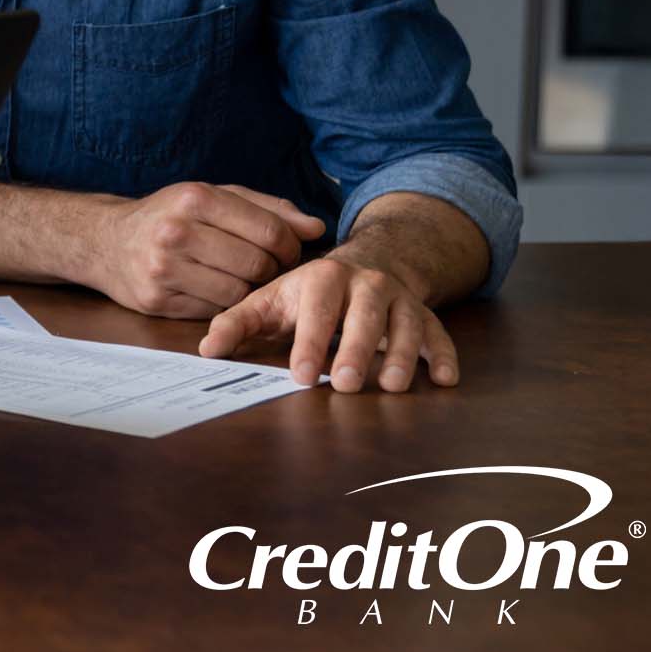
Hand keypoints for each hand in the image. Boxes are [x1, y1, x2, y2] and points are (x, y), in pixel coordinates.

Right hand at [85, 182, 321, 318]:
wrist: (105, 241)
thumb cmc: (169, 216)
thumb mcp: (213, 197)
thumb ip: (267, 209)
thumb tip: (315, 229)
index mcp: (195, 198)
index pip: (269, 230)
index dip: (289, 246)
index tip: (287, 251)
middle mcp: (177, 231)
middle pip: (257, 264)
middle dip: (270, 269)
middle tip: (264, 267)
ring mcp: (164, 268)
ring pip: (238, 292)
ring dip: (247, 289)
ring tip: (237, 276)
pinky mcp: (156, 299)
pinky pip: (213, 310)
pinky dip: (221, 302)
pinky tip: (211, 287)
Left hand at [197, 248, 458, 391]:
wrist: (364, 265)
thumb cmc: (307, 294)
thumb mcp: (270, 301)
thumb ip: (237, 323)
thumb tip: (206, 349)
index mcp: (323, 278)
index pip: (316, 310)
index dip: (309, 342)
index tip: (300, 375)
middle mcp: (366, 284)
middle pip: (363, 317)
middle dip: (355, 349)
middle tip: (345, 384)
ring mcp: (400, 299)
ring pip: (406, 325)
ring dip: (402, 355)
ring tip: (392, 386)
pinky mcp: (425, 315)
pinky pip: (439, 334)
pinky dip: (444, 355)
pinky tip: (444, 379)